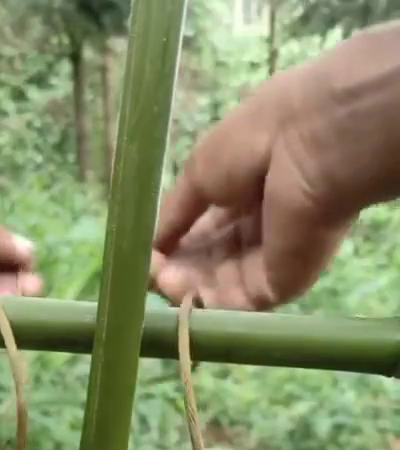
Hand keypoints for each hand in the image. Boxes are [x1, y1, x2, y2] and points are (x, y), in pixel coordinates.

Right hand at [152, 21, 399, 309]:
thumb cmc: (252, 144)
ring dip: (184, 287)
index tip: (144, 254)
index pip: (200, 236)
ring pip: (216, 288)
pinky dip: (205, 303)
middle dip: (174, 270)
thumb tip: (151, 244)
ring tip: (162, 278)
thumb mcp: (199, 173)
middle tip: (149, 270)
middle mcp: (256, 233)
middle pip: (206, 266)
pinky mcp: (280, 285)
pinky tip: (181, 290)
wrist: (306, 146)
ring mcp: (270, 262)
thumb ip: (175, 213)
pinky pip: (236, 305)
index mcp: (241, 199)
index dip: (170, 248)